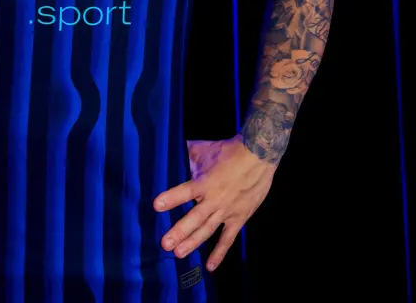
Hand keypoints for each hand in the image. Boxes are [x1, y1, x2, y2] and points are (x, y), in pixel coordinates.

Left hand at [153, 134, 274, 270]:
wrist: (259, 157)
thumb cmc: (230, 152)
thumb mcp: (206, 149)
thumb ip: (188, 153)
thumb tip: (171, 149)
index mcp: (206, 182)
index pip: (185, 191)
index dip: (172, 198)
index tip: (156, 206)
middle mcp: (215, 199)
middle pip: (195, 218)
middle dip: (179, 231)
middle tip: (165, 244)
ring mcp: (227, 211)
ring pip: (207, 230)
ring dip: (193, 242)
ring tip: (178, 254)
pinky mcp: (239, 218)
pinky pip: (228, 239)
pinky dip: (220, 253)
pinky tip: (210, 266)